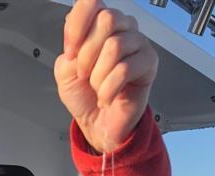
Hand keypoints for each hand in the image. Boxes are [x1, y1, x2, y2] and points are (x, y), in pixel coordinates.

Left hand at [54, 0, 157, 152]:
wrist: (98, 124)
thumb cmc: (85, 97)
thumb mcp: (65, 70)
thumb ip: (69, 47)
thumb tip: (79, 36)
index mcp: (99, 24)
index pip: (91, 2)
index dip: (77, 25)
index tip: (70, 52)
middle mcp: (121, 27)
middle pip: (106, 20)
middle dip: (87, 55)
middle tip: (85, 75)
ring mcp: (137, 43)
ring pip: (115, 46)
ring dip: (98, 76)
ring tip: (98, 88)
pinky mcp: (148, 62)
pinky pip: (125, 69)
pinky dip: (109, 89)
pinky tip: (107, 97)